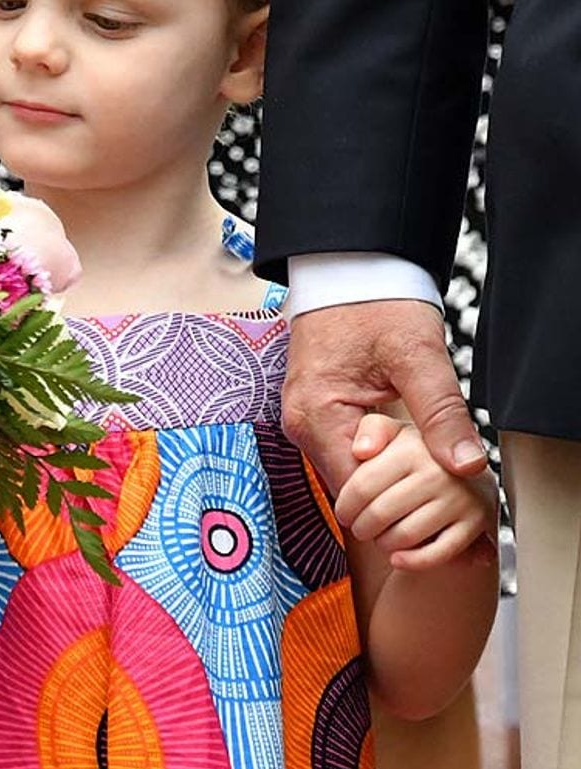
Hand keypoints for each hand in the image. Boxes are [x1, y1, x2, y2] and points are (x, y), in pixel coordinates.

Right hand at [283, 300, 484, 494]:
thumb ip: (442, 413)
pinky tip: (407, 446)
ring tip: (428, 461)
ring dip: (391, 475)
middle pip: (352, 486)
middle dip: (398, 491)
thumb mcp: (418, 356)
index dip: (401, 499)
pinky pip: (349, 451)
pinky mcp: (318, 414)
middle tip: (442, 477)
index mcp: (317, 415)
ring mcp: (307, 420)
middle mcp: (302, 424)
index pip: (356, 490)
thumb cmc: (375, 302)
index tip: (440, 491)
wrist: (349, 270)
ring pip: (352, 472)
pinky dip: (381, 457)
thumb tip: (466, 465)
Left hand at [333, 414, 496, 568]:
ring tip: (380, 537)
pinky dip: (413, 561)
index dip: (346, 505)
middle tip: (360, 527)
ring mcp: (462, 498)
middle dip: (361, 527)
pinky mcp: (478, 522)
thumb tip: (361, 450)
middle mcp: (440, 472)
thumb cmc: (417, 452)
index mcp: (412, 448)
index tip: (343, 513)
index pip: (363, 486)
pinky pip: (438, 553)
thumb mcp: (392, 432)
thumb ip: (371, 430)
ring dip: (384, 544)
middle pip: (380, 513)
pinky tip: (398, 558)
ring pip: (405, 536)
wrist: (465, 465)